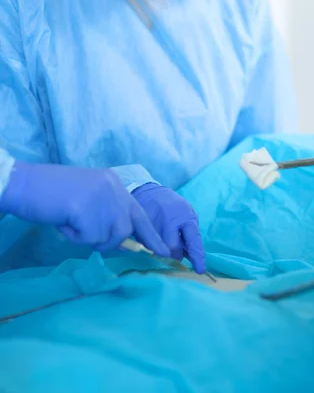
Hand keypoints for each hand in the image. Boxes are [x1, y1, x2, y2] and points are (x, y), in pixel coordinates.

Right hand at [0, 161, 169, 255]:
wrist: (25, 183)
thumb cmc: (52, 193)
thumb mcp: (88, 198)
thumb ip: (106, 213)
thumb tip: (123, 241)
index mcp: (114, 183)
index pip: (139, 213)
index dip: (151, 235)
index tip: (165, 252)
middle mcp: (113, 188)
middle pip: (124, 230)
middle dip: (107, 240)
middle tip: (82, 230)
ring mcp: (101, 197)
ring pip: (106, 237)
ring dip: (86, 237)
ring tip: (69, 219)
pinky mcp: (86, 208)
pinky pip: (87, 239)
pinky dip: (73, 236)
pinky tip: (63, 219)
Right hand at [133, 183, 205, 273]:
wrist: (149, 192)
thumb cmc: (173, 206)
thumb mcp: (187, 214)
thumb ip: (190, 233)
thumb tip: (191, 256)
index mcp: (185, 216)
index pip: (193, 239)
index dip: (197, 256)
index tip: (200, 270)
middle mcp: (170, 220)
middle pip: (172, 248)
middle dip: (174, 253)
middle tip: (174, 249)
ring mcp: (154, 224)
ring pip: (159, 249)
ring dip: (163, 249)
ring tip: (163, 236)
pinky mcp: (141, 227)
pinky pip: (148, 245)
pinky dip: (152, 245)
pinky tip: (153, 235)